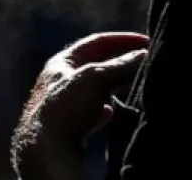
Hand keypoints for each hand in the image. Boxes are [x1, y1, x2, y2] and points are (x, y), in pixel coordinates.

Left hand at [11, 32, 149, 179]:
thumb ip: (121, 64)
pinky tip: (110, 114)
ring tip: (135, 87)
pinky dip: (103, 110)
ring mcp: (62, 105)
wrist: (46, 151)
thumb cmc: (66, 107)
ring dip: (114, 87)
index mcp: (61, 63)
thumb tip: (144, 54)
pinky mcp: (66, 127)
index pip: (97, 42)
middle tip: (145, 66)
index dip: (122, 40)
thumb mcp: (96, 78)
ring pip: (94, 90)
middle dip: (121, 65)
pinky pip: (89, 113)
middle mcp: (59, 81)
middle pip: (96, 66)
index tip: (145, 43)